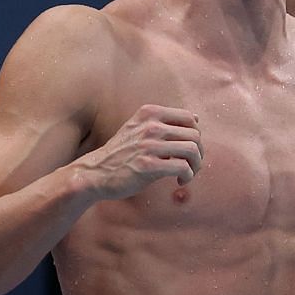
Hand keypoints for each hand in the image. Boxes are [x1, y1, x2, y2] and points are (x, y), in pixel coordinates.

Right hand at [77, 105, 201, 200]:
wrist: (95, 173)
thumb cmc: (121, 153)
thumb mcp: (138, 128)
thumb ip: (163, 122)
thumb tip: (196, 119)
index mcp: (149, 113)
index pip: (190, 118)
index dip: (196, 135)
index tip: (190, 149)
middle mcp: (150, 125)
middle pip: (195, 135)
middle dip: (199, 152)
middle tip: (192, 165)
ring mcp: (148, 145)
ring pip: (192, 149)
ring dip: (196, 165)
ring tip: (188, 173)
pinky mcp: (148, 165)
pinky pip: (183, 167)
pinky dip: (188, 175)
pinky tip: (180, 180)